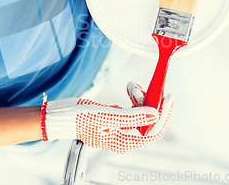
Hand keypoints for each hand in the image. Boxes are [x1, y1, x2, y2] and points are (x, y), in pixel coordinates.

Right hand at [41, 82, 173, 153]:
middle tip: (141, 87)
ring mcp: (120, 128)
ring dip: (141, 97)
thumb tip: (156, 114)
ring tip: (132, 86)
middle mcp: (124, 136)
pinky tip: (128, 91)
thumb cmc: (79, 118)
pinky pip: (133, 108)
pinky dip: (134, 98)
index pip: (153, 131)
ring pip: (142, 112)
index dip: (163, 114)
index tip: (168, 96)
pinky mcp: (116, 119)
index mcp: (124, 141)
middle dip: (150, 102)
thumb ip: (133, 116)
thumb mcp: (106, 115)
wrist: (60, 116)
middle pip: (149, 121)